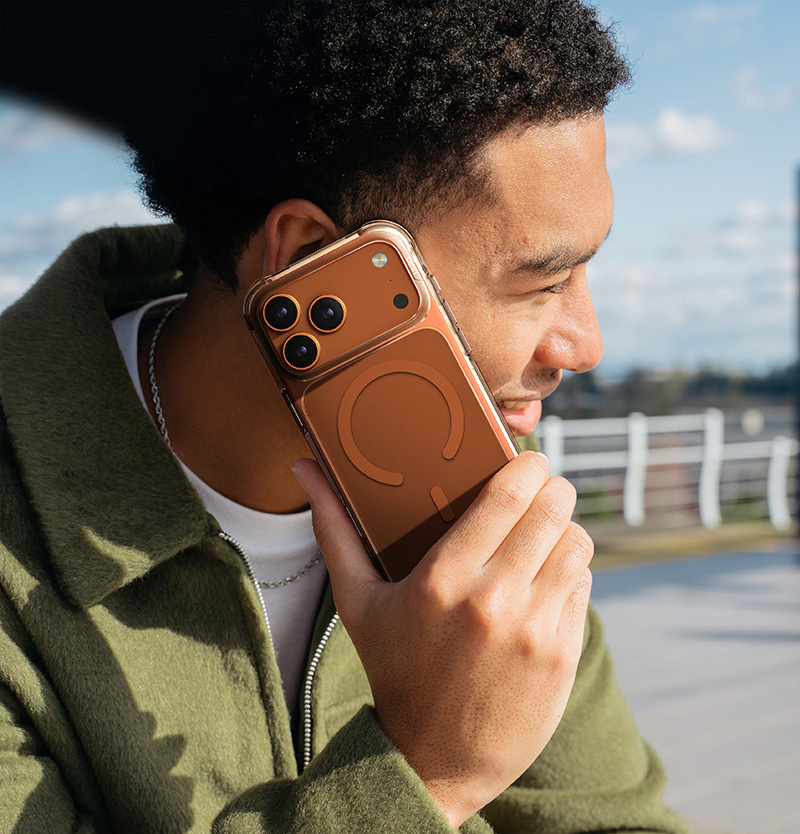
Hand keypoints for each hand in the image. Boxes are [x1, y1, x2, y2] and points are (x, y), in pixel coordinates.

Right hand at [293, 451, 592, 827]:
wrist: (435, 760)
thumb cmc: (393, 670)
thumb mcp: (357, 601)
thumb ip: (333, 529)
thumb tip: (303, 468)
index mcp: (441, 580)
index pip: (507, 495)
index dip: (528, 465)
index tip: (525, 461)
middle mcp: (494, 601)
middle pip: (552, 510)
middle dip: (552, 489)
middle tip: (539, 491)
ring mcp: (534, 630)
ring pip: (576, 544)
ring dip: (564, 529)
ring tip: (542, 533)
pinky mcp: (562, 654)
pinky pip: (582, 585)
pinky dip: (570, 571)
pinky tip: (545, 578)